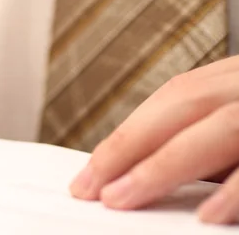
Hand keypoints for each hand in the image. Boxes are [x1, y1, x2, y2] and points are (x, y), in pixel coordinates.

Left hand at [69, 56, 238, 224]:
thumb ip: (207, 146)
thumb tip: (142, 176)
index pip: (174, 98)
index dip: (127, 134)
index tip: (89, 172)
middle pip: (183, 104)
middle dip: (128, 146)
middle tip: (89, 188)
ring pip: (219, 126)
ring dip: (163, 165)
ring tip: (120, 198)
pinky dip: (235, 190)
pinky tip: (205, 215)